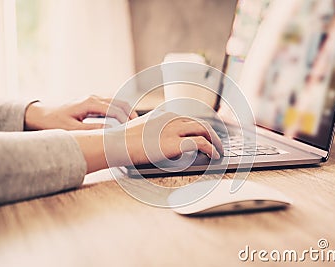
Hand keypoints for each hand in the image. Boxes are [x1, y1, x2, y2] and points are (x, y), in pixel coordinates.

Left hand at [24, 96, 137, 129]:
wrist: (41, 115)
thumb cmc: (54, 121)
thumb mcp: (72, 129)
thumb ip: (92, 130)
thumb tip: (110, 132)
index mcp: (89, 103)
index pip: (114, 109)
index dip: (125, 119)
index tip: (131, 130)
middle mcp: (93, 98)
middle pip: (119, 103)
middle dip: (130, 114)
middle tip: (139, 126)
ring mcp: (93, 99)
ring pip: (116, 102)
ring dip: (126, 111)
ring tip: (134, 124)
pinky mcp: (92, 103)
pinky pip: (111, 104)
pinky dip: (120, 111)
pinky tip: (123, 120)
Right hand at [73, 112, 223, 172]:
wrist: (114, 144)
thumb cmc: (124, 141)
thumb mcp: (142, 130)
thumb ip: (156, 132)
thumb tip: (166, 143)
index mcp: (164, 114)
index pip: (189, 118)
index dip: (201, 127)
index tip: (208, 134)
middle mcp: (171, 118)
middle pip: (200, 122)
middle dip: (212, 133)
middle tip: (218, 143)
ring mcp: (173, 129)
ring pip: (204, 130)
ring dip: (215, 141)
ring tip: (220, 151)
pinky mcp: (174, 142)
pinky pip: (200, 143)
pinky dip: (211, 149)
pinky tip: (214, 156)